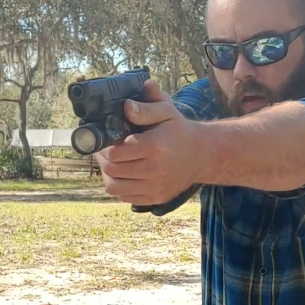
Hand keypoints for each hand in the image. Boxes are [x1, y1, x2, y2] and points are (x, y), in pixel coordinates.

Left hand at [94, 79, 203, 206]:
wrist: (202, 155)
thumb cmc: (179, 131)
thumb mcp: (167, 112)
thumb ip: (146, 107)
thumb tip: (127, 106)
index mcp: (155, 146)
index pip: (115, 152)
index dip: (104, 146)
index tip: (104, 140)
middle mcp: (155, 170)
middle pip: (112, 170)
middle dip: (102, 159)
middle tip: (102, 151)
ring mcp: (156, 187)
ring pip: (115, 187)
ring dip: (107, 175)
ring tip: (110, 163)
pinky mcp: (156, 198)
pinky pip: (126, 197)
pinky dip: (119, 187)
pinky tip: (122, 175)